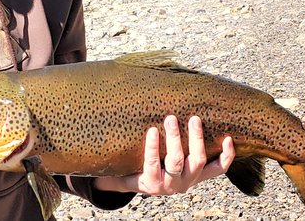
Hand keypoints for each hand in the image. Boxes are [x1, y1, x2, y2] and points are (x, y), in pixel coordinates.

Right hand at [94, 115, 233, 194]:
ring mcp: (190, 180)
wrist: (156, 188)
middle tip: (171, 117)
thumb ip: (108, 162)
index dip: (152, 150)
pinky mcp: (204, 176)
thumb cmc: (134, 173)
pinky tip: (228, 137)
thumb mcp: (121, 172)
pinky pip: (219, 168)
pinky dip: (227, 155)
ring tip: (193, 119)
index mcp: (151, 183)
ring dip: (196, 139)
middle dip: (175, 139)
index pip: (152, 166)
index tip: (150, 130)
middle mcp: (173, 184)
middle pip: (177, 162)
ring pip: (198, 161)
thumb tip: (76, 148)